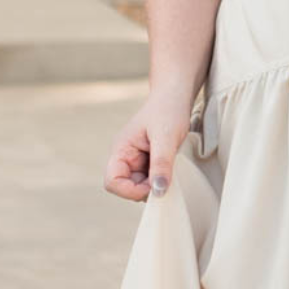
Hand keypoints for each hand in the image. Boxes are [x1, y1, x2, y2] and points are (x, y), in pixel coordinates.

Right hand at [103, 85, 193, 200]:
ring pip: (141, 186)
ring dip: (155, 184)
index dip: (130, 191)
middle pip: (127, 188)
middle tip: (166, 177)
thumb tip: (158, 191)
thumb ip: (161, 164)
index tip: (153, 186)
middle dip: (146, 189)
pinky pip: (151, 180)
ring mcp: (137, 161)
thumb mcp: (166, 138)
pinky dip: (161, 179)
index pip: (112, 182)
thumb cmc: (168, 110)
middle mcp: (125, 157)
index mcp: (121, 149)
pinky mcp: (149, 162)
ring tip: (171, 167)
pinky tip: (172, 167)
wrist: (175, 96)